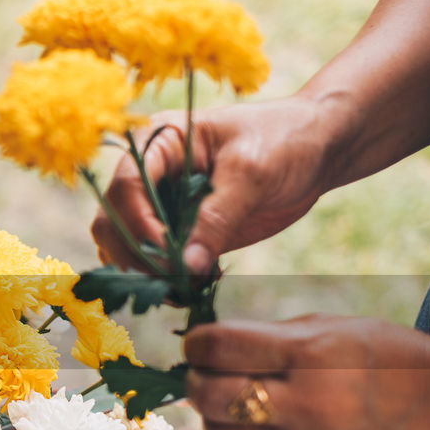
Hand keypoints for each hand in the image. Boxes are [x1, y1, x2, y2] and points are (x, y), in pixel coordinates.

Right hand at [91, 96, 346, 274]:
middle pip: (113, 221)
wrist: (316, 149)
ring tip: (184, 290)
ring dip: (145, 274)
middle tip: (172, 281)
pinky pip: (153, 262)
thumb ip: (218, 216)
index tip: (167, 254)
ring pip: (123, 247)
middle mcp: (148, 174)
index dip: (138, 224)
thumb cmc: (284, 140)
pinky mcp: (177, 231)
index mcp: (157, 143)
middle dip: (135, 255)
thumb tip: (188, 266)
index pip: (126, 187)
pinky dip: (165, 280)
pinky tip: (195, 285)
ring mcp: (159, 205)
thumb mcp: (252, 171)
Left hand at [183, 315, 429, 429]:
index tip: (197, 344)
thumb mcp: (337, 328)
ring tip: (228, 406)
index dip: (196, 343)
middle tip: (203, 374)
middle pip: (210, 398)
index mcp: (312, 355)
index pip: (221, 347)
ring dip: (212, 422)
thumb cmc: (395, 360)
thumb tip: (210, 345)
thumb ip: (271, 336)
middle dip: (195, 381)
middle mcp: (307, 405)